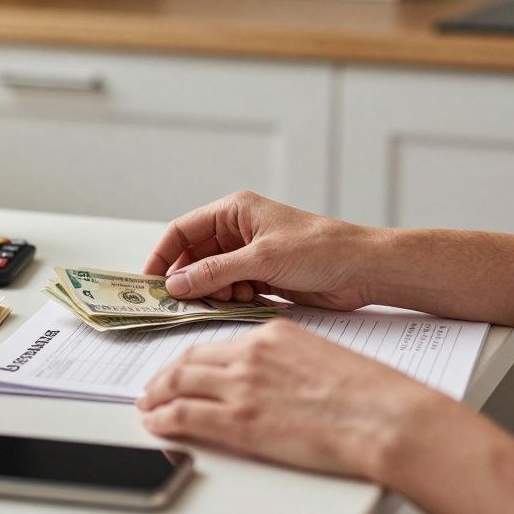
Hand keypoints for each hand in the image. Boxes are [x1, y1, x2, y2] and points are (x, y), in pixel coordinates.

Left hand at [136, 319, 447, 480]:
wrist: (385, 418)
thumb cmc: (371, 395)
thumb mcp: (323, 359)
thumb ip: (289, 363)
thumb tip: (273, 382)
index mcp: (274, 334)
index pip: (218, 344)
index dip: (193, 358)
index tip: (184, 367)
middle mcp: (251, 354)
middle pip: (190, 360)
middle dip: (166, 374)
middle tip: (154, 387)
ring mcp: (241, 386)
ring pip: (178, 384)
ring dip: (156, 396)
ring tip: (147, 406)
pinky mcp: (238, 420)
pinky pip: (183, 415)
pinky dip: (162, 419)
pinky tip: (155, 424)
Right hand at [143, 191, 383, 308]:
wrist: (364, 269)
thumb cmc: (320, 249)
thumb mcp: (261, 259)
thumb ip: (214, 273)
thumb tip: (175, 285)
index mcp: (234, 211)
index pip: (182, 231)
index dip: (163, 256)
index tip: (149, 283)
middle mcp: (238, 230)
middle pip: (194, 257)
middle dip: (189, 279)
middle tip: (181, 302)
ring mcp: (250, 255)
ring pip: (212, 277)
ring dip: (213, 291)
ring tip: (230, 298)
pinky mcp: (263, 276)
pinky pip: (232, 289)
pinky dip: (232, 299)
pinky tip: (247, 301)